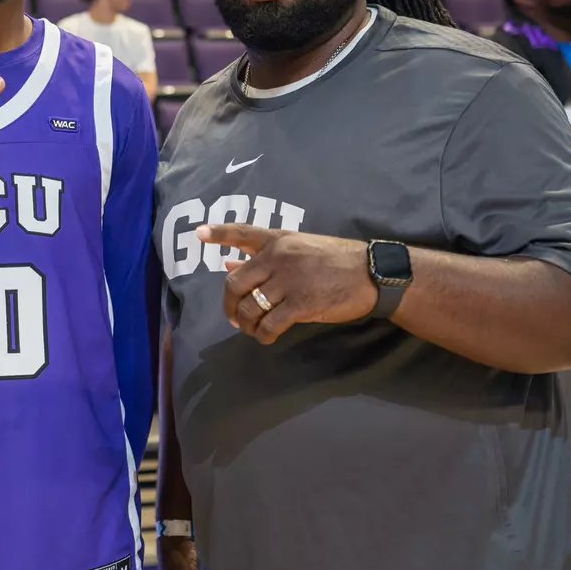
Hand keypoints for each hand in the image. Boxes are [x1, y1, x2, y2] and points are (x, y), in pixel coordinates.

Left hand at [196, 224, 376, 343]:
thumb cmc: (336, 260)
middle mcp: (278, 257)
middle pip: (235, 283)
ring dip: (246, 324)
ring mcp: (289, 281)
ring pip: (249, 308)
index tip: (198, 234)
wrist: (371, 273)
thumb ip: (263, 257)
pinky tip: (267, 337)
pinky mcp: (301, 304)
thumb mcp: (299, 248)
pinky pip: (269, 324)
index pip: (242, 232)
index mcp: (278, 240)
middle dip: (229, 305)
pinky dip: (263, 334)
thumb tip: (230, 264)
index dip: (219, 233)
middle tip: (233, 318)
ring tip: (254, 329)